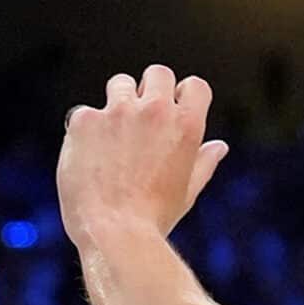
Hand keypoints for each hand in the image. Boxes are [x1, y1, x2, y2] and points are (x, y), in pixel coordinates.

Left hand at [58, 64, 228, 243]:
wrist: (114, 230)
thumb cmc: (154, 217)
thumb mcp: (187, 190)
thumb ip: (203, 162)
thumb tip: (219, 146)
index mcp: (188, 124)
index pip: (194, 85)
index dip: (182, 95)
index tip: (171, 110)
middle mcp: (156, 110)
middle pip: (157, 73)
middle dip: (149, 90)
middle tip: (137, 118)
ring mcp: (118, 112)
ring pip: (119, 84)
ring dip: (117, 101)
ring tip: (110, 135)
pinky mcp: (85, 120)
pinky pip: (83, 113)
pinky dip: (84, 130)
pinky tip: (85, 157)